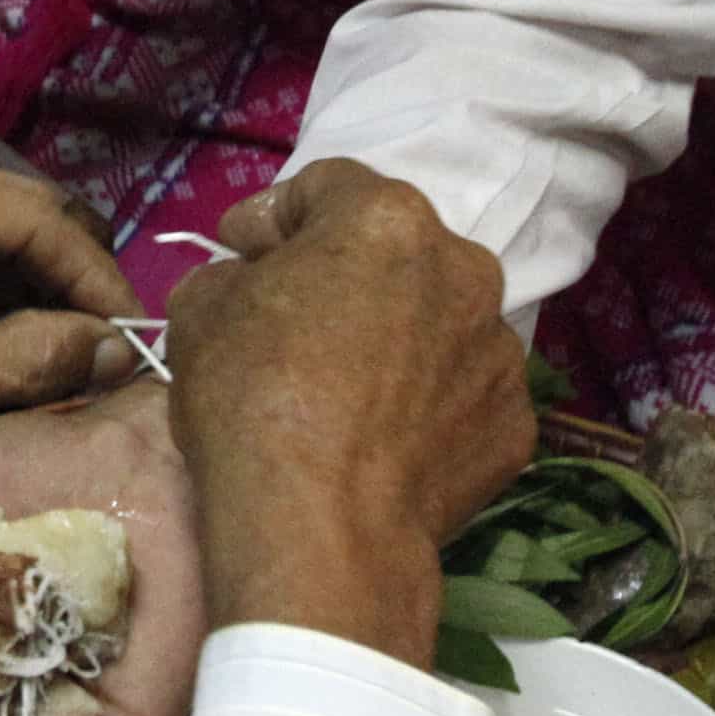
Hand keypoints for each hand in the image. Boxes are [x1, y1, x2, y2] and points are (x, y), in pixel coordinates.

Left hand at [0, 129, 132, 519]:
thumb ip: (29, 359)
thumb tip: (118, 349)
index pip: (32, 215)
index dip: (94, 278)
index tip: (136, 334)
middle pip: (13, 207)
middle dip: (67, 278)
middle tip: (113, 343)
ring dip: (29, 281)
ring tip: (74, 344)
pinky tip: (13, 329)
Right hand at [160, 162, 534, 666]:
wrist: (319, 527)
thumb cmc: (252, 399)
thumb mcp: (200, 313)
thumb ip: (231, 277)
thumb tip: (248, 284)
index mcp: (386, 219)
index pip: (327, 188)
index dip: (275, 216)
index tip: (242, 250)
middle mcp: (463, 268)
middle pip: (396, 255)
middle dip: (347, 277)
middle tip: (298, 323)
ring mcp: (499, 350)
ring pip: (439, 326)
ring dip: (398, 342)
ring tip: (349, 396)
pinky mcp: (514, 425)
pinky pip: (461, 399)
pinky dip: (428, 410)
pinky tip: (385, 444)